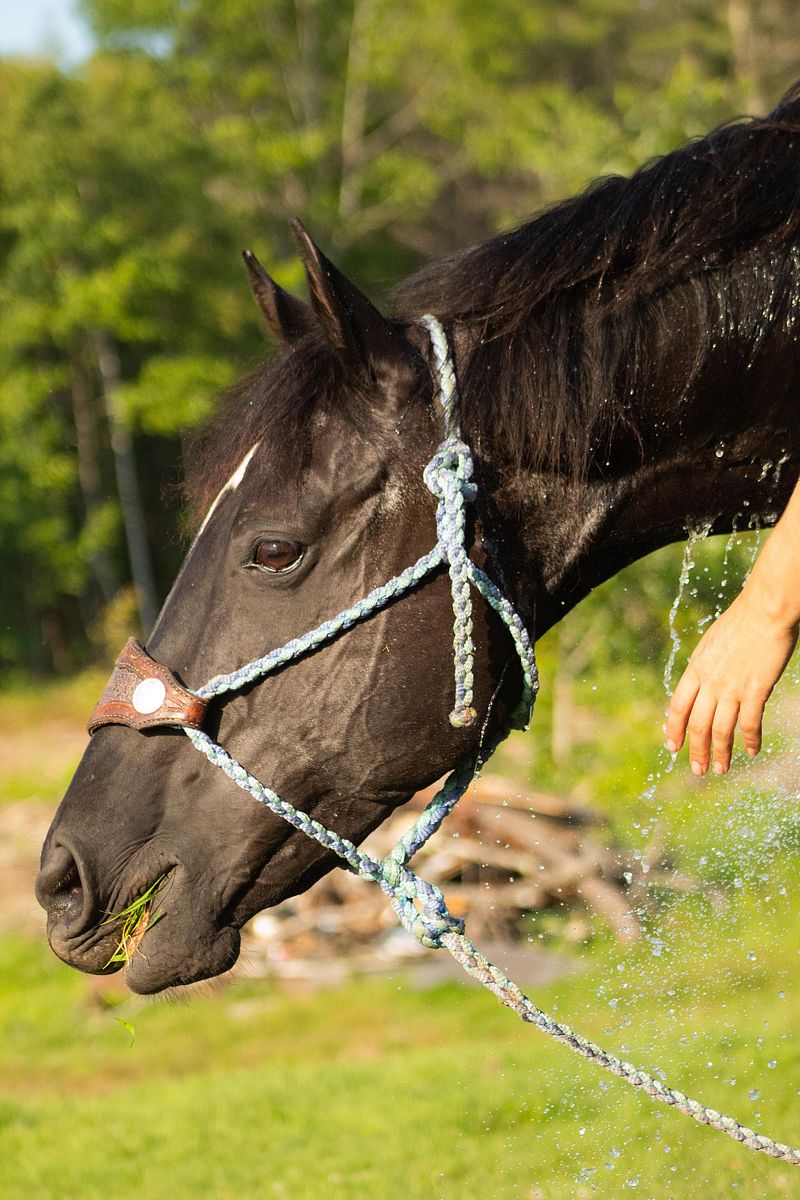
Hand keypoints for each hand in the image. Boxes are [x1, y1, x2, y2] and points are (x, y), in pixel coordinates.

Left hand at [665, 589, 797, 774]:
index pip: (677, 707)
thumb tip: (701, 683)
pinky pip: (749, 723)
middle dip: (696, 750)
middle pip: (697, 724)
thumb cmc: (741, 622)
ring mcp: (732, 687)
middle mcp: (710, 682)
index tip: (672, 747)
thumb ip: (705, 667)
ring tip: (721, 769)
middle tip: (698, 770)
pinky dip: (749, 740)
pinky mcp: (756, 690)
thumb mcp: (711, 644)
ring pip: (720, 729)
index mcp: (696, 669)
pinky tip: (751, 751)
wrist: (765, 610)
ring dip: (720, 753)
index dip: (673, 730)